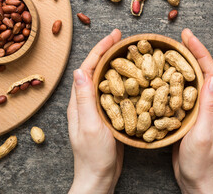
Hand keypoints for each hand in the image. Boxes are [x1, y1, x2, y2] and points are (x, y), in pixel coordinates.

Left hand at [68, 29, 123, 193]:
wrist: (99, 177)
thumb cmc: (93, 156)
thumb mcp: (89, 126)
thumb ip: (84, 99)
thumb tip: (79, 70)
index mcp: (79, 101)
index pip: (88, 68)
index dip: (100, 50)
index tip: (114, 36)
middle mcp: (86, 101)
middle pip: (96, 70)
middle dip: (108, 52)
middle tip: (122, 39)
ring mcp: (97, 108)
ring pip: (106, 80)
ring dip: (115, 64)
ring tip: (128, 53)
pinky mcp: (107, 116)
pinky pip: (114, 93)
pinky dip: (122, 81)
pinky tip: (133, 78)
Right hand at [172, 29, 212, 193]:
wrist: (196, 182)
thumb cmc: (201, 162)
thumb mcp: (204, 134)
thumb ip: (209, 107)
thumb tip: (212, 76)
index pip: (210, 72)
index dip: (200, 52)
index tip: (187, 36)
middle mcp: (208, 105)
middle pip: (200, 73)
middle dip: (191, 53)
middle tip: (179, 38)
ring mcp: (197, 111)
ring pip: (189, 82)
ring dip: (180, 65)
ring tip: (168, 52)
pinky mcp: (186, 118)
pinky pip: (179, 95)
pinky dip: (171, 82)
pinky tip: (160, 78)